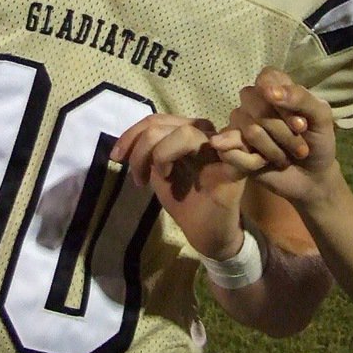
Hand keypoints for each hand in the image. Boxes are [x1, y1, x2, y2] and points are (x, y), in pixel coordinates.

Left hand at [111, 114, 245, 260]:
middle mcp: (205, 133)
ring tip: (161, 177)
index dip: (131, 135)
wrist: (207, 233)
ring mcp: (222, 147)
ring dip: (162, 154)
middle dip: (142, 150)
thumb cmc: (185, 202)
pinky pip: (231, 144)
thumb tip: (126, 142)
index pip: (156, 120)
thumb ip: (148, 152)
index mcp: (187, 131)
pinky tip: (203, 157)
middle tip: (138, 179)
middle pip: (164, 125)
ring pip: (185, 133)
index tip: (116, 157)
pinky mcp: (236, 165)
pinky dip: (221, 145)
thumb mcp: (158, 173)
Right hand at [213, 67, 338, 207]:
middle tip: (301, 148)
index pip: (266, 79)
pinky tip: (264, 163)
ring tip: (285, 157)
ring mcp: (240, 124)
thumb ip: (300, 98)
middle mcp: (254, 101)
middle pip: (256, 105)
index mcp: (276, 87)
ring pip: (250, 130)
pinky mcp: (231, 147)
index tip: (301, 124)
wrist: (311, 178)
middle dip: (284, 133)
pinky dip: (254, 163)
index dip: (281, 101)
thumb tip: (268, 92)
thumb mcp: (321, 117)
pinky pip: (232, 151)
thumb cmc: (317, 142)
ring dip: (274, 150)